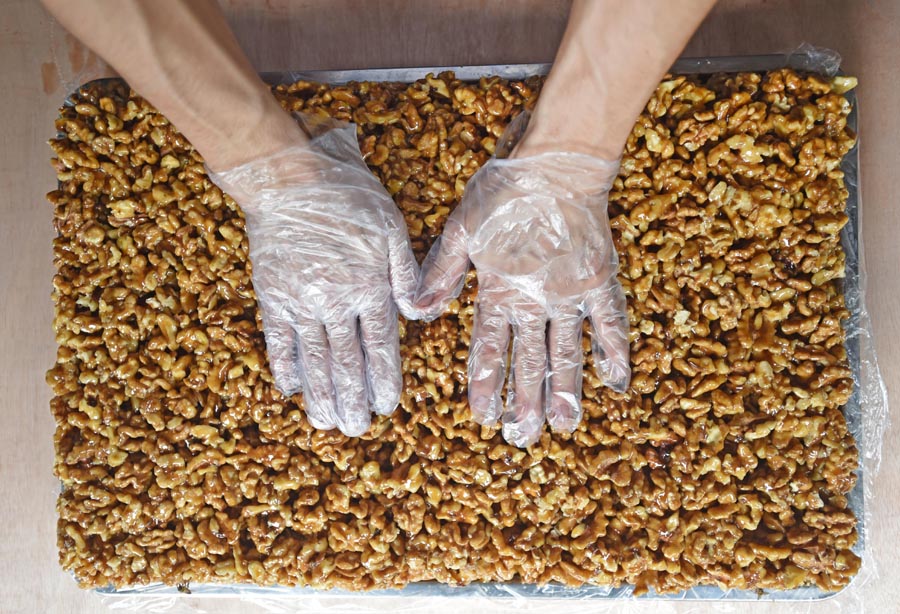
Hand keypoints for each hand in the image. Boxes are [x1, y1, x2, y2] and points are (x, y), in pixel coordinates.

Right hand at [209, 123, 418, 436]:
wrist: (290, 177)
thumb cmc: (350, 197)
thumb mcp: (392, 228)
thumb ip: (407, 274)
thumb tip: (418, 315)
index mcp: (368, 288)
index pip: (380, 347)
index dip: (384, 380)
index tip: (388, 407)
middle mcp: (335, 303)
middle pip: (345, 363)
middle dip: (353, 400)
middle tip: (357, 430)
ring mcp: (300, 302)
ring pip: (312, 360)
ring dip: (321, 395)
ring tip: (326, 422)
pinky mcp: (272, 295)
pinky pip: (277, 340)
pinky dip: (283, 367)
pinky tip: (289, 390)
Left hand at [414, 153, 630, 446]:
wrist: (557, 165)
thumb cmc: (504, 194)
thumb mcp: (461, 230)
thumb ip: (441, 273)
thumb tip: (419, 313)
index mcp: (498, 291)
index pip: (489, 350)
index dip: (486, 384)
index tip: (483, 417)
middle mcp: (535, 302)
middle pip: (529, 363)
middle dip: (524, 404)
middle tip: (522, 439)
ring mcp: (570, 295)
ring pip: (567, 354)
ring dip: (565, 393)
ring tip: (563, 428)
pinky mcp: (599, 282)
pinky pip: (610, 323)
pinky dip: (615, 352)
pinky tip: (618, 384)